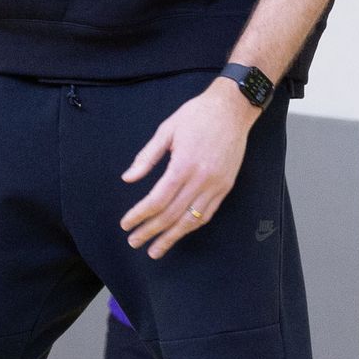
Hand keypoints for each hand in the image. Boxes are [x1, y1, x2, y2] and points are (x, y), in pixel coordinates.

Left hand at [119, 80, 258, 258]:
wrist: (232, 109)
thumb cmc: (196, 115)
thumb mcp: (166, 130)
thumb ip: (147, 157)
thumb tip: (128, 179)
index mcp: (183, 164)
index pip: (158, 200)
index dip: (140, 215)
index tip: (126, 224)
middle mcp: (201, 179)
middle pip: (172, 214)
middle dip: (151, 231)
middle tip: (134, 242)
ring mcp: (216, 185)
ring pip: (191, 220)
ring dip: (172, 237)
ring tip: (155, 250)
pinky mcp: (226, 186)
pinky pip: (207, 213)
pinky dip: (191, 226)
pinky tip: (179, 233)